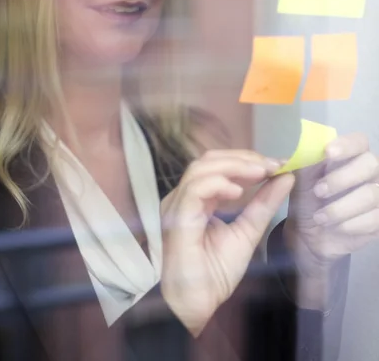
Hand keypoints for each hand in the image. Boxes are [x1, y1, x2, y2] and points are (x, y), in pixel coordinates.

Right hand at [160, 151, 294, 334]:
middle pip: (209, 160)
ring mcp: (177, 205)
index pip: (218, 166)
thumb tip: (286, 176)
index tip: (277, 163)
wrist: (198, 305)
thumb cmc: (216, 273)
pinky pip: (195, 189)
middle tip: (271, 164)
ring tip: (260, 173)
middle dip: (242, 158)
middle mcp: (184, 197)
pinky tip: (238, 192)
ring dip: (234, 166)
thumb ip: (264, 203)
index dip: (247, 160)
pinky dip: (218, 184)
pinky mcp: (177, 217)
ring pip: (200, 168)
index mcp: (198, 199)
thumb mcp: (248, 231)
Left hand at [284, 133, 378, 305]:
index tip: (327, 152)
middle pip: (369, 166)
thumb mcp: (298, 181)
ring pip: (373, 194)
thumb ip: (299, 164)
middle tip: (318, 193)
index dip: (346, 145)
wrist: (311, 237)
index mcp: (348, 156)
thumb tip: (290, 152)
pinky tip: (334, 228)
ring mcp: (377, 196)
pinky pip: (375, 219)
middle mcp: (369, 172)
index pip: (357, 141)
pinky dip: (352, 224)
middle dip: (342, 179)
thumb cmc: (303, 202)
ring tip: (321, 216)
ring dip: (344, 205)